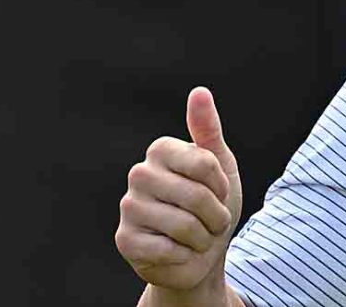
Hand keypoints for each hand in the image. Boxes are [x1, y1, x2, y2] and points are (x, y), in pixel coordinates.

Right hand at [116, 87, 243, 297]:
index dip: (221, 184)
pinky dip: (184, 254)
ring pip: (183, 224)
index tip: (219, 191)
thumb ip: (208, 130)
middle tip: (213, 221)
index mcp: (161, 150)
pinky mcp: (124, 239)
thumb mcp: (221, 165)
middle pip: (195, 195)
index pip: (205, 162)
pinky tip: (179, 251)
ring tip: (198, 236)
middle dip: (216, 215)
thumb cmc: (213, 205)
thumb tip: (199, 91)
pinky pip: (166, 248)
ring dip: (202, 237)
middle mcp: (139, 174)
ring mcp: (128, 207)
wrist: (202, 255)